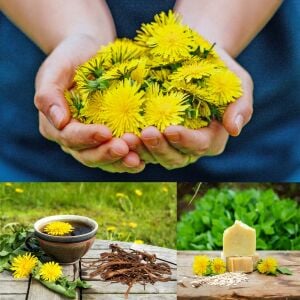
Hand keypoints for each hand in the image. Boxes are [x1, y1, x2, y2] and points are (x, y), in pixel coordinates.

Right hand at [35, 34, 144, 172]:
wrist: (91, 53)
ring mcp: (91, 142)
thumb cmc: (72, 58)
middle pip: (87, 155)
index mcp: (55, 125)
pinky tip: (142, 160)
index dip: (87, 137)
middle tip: (125, 148)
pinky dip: (128, 160)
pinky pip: (116, 156)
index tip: (106, 132)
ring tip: (137, 159)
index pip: (69, 137)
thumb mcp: (57, 68)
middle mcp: (72, 138)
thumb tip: (59, 121)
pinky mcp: (108, 140)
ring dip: (120, 162)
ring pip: (103, 160)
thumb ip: (49, 94)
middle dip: (106, 153)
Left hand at [123, 48, 252, 169]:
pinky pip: (142, 148)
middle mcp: (189, 148)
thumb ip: (241, 106)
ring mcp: (169, 145)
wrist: (193, 61)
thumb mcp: (237, 83)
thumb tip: (235, 129)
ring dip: (141, 150)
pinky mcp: (153, 138)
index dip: (185, 140)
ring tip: (127, 138)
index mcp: (211, 139)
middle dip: (160, 148)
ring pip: (156, 156)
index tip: (170, 129)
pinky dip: (132, 146)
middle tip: (145, 133)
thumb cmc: (217, 71)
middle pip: (175, 157)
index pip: (200, 145)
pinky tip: (120, 137)